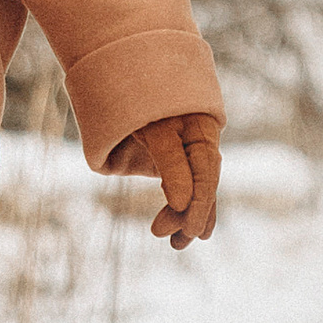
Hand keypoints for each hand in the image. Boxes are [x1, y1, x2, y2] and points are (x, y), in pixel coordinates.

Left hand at [107, 110, 220, 247]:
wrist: (116, 78)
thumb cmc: (139, 99)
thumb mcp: (155, 131)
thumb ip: (171, 164)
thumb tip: (182, 203)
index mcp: (203, 132)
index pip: (206, 174)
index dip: (200, 203)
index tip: (189, 230)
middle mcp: (197, 144)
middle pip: (201, 185)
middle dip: (190, 216)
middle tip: (175, 242)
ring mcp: (182, 153)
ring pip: (191, 189)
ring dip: (184, 217)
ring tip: (175, 244)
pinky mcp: (165, 160)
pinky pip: (178, 187)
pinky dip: (178, 207)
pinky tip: (177, 230)